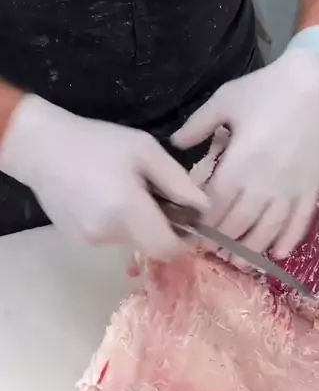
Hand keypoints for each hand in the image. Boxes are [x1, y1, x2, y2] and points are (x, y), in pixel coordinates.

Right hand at [0, 96, 207, 259]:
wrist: (42, 148)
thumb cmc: (97, 142)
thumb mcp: (146, 150)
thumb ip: (178, 182)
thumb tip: (205, 208)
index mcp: (128, 210)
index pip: (169, 248)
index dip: (186, 240)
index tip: (191, 220)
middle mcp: (109, 234)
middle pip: (152, 246)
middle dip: (164, 228)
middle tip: (160, 197)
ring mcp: (91, 240)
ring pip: (132, 241)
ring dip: (140, 223)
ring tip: (129, 190)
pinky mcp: (79, 240)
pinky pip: (112, 238)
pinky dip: (120, 223)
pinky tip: (108, 197)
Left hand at [173, 29, 318, 258]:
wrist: (315, 82)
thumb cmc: (266, 89)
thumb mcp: (225, 100)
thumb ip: (197, 125)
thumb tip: (175, 144)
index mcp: (240, 163)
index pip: (215, 204)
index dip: (202, 221)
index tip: (191, 228)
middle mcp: (265, 183)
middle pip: (239, 223)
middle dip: (222, 239)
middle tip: (209, 248)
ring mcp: (291, 188)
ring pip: (268, 230)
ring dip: (252, 249)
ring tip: (238, 262)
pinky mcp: (312, 187)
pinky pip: (301, 221)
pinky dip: (290, 240)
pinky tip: (280, 253)